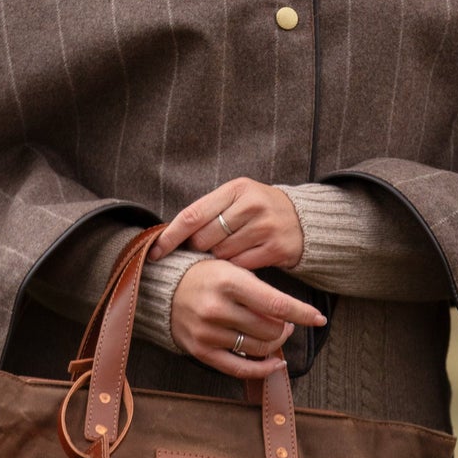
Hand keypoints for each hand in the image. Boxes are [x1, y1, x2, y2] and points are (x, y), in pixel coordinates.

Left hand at [149, 177, 303, 270]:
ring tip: (230, 249)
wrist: (304, 220)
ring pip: (221, 254)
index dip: (170, 236)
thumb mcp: (236, 199)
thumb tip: (169, 236)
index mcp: (235, 189)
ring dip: (218, 258)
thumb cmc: (259, 210)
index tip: (154, 252)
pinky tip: (242, 259)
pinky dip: (236, 268)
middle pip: (204, 238)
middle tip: (206, 248)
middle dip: (199, 248)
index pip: (192, 214)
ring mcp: (265, 227)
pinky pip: (240, 266)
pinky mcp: (276, 248)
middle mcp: (251, 205)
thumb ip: (208, 212)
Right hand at [169, 258, 325, 379]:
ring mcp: (207, 332)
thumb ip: (260, 292)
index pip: (276, 303)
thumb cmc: (206, 276)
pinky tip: (274, 364)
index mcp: (228, 281)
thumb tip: (290, 318)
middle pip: (270, 330)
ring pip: (258, 349)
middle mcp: (216, 308)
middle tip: (285, 323)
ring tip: (274, 335)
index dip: (302, 313)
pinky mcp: (200, 351)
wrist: (163, 289)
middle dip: (285, 328)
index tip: (319, 318)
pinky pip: (239, 369)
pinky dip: (262, 369)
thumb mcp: (232, 271)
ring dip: (274, 345)